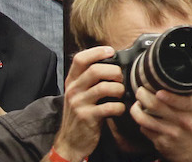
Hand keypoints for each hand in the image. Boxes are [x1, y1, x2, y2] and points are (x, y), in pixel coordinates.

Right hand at [52, 46, 125, 161]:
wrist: (71, 140)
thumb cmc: (82, 113)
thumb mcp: (80, 93)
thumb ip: (91, 79)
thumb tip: (114, 62)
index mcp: (72, 81)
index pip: (80, 59)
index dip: (97, 51)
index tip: (111, 51)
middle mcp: (73, 90)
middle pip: (95, 70)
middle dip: (114, 72)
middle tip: (121, 79)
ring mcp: (78, 103)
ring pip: (104, 87)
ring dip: (119, 89)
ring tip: (121, 94)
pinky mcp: (86, 117)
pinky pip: (109, 106)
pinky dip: (120, 107)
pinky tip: (119, 109)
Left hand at [131, 69, 191, 161]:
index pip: (180, 102)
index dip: (167, 96)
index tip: (158, 90)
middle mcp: (181, 121)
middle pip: (156, 107)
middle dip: (144, 96)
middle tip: (140, 90)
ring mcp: (169, 133)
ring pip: (146, 120)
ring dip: (137, 110)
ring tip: (137, 103)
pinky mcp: (160, 142)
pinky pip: (145, 130)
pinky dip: (141, 122)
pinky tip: (142, 117)